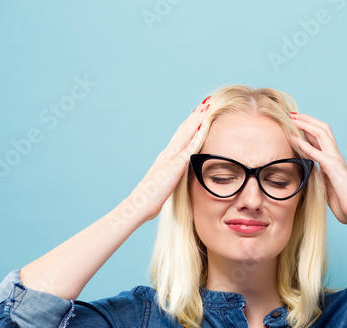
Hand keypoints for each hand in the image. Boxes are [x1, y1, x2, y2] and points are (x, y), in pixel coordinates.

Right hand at [129, 97, 211, 222]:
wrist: (138, 205)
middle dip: (194, 116)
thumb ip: (168, 181)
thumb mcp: (162, 188)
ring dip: (197, 118)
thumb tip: (172, 184)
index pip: (179, 138)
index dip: (189, 126)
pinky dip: (198, 133)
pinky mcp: (176, 164)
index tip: (197, 115)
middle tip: (205, 103)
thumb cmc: (148, 201)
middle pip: (183, 130)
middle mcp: (167, 154)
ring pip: (187, 132)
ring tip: (207, 106)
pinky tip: (206, 124)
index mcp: (165, 159)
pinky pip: (190, 145)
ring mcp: (171, 157)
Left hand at [289, 112, 346, 226]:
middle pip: (322, 129)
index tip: (295, 122)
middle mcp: (336, 157)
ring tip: (292, 118)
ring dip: (306, 124)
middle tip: (291, 113)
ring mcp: (336, 161)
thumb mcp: (328, 188)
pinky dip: (304, 144)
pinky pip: (317, 152)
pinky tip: (293, 138)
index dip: (309, 128)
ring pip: (322, 134)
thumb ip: (322, 178)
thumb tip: (314, 174)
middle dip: (307, 119)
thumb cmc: (345, 204)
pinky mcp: (334, 168)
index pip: (321, 138)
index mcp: (334, 161)